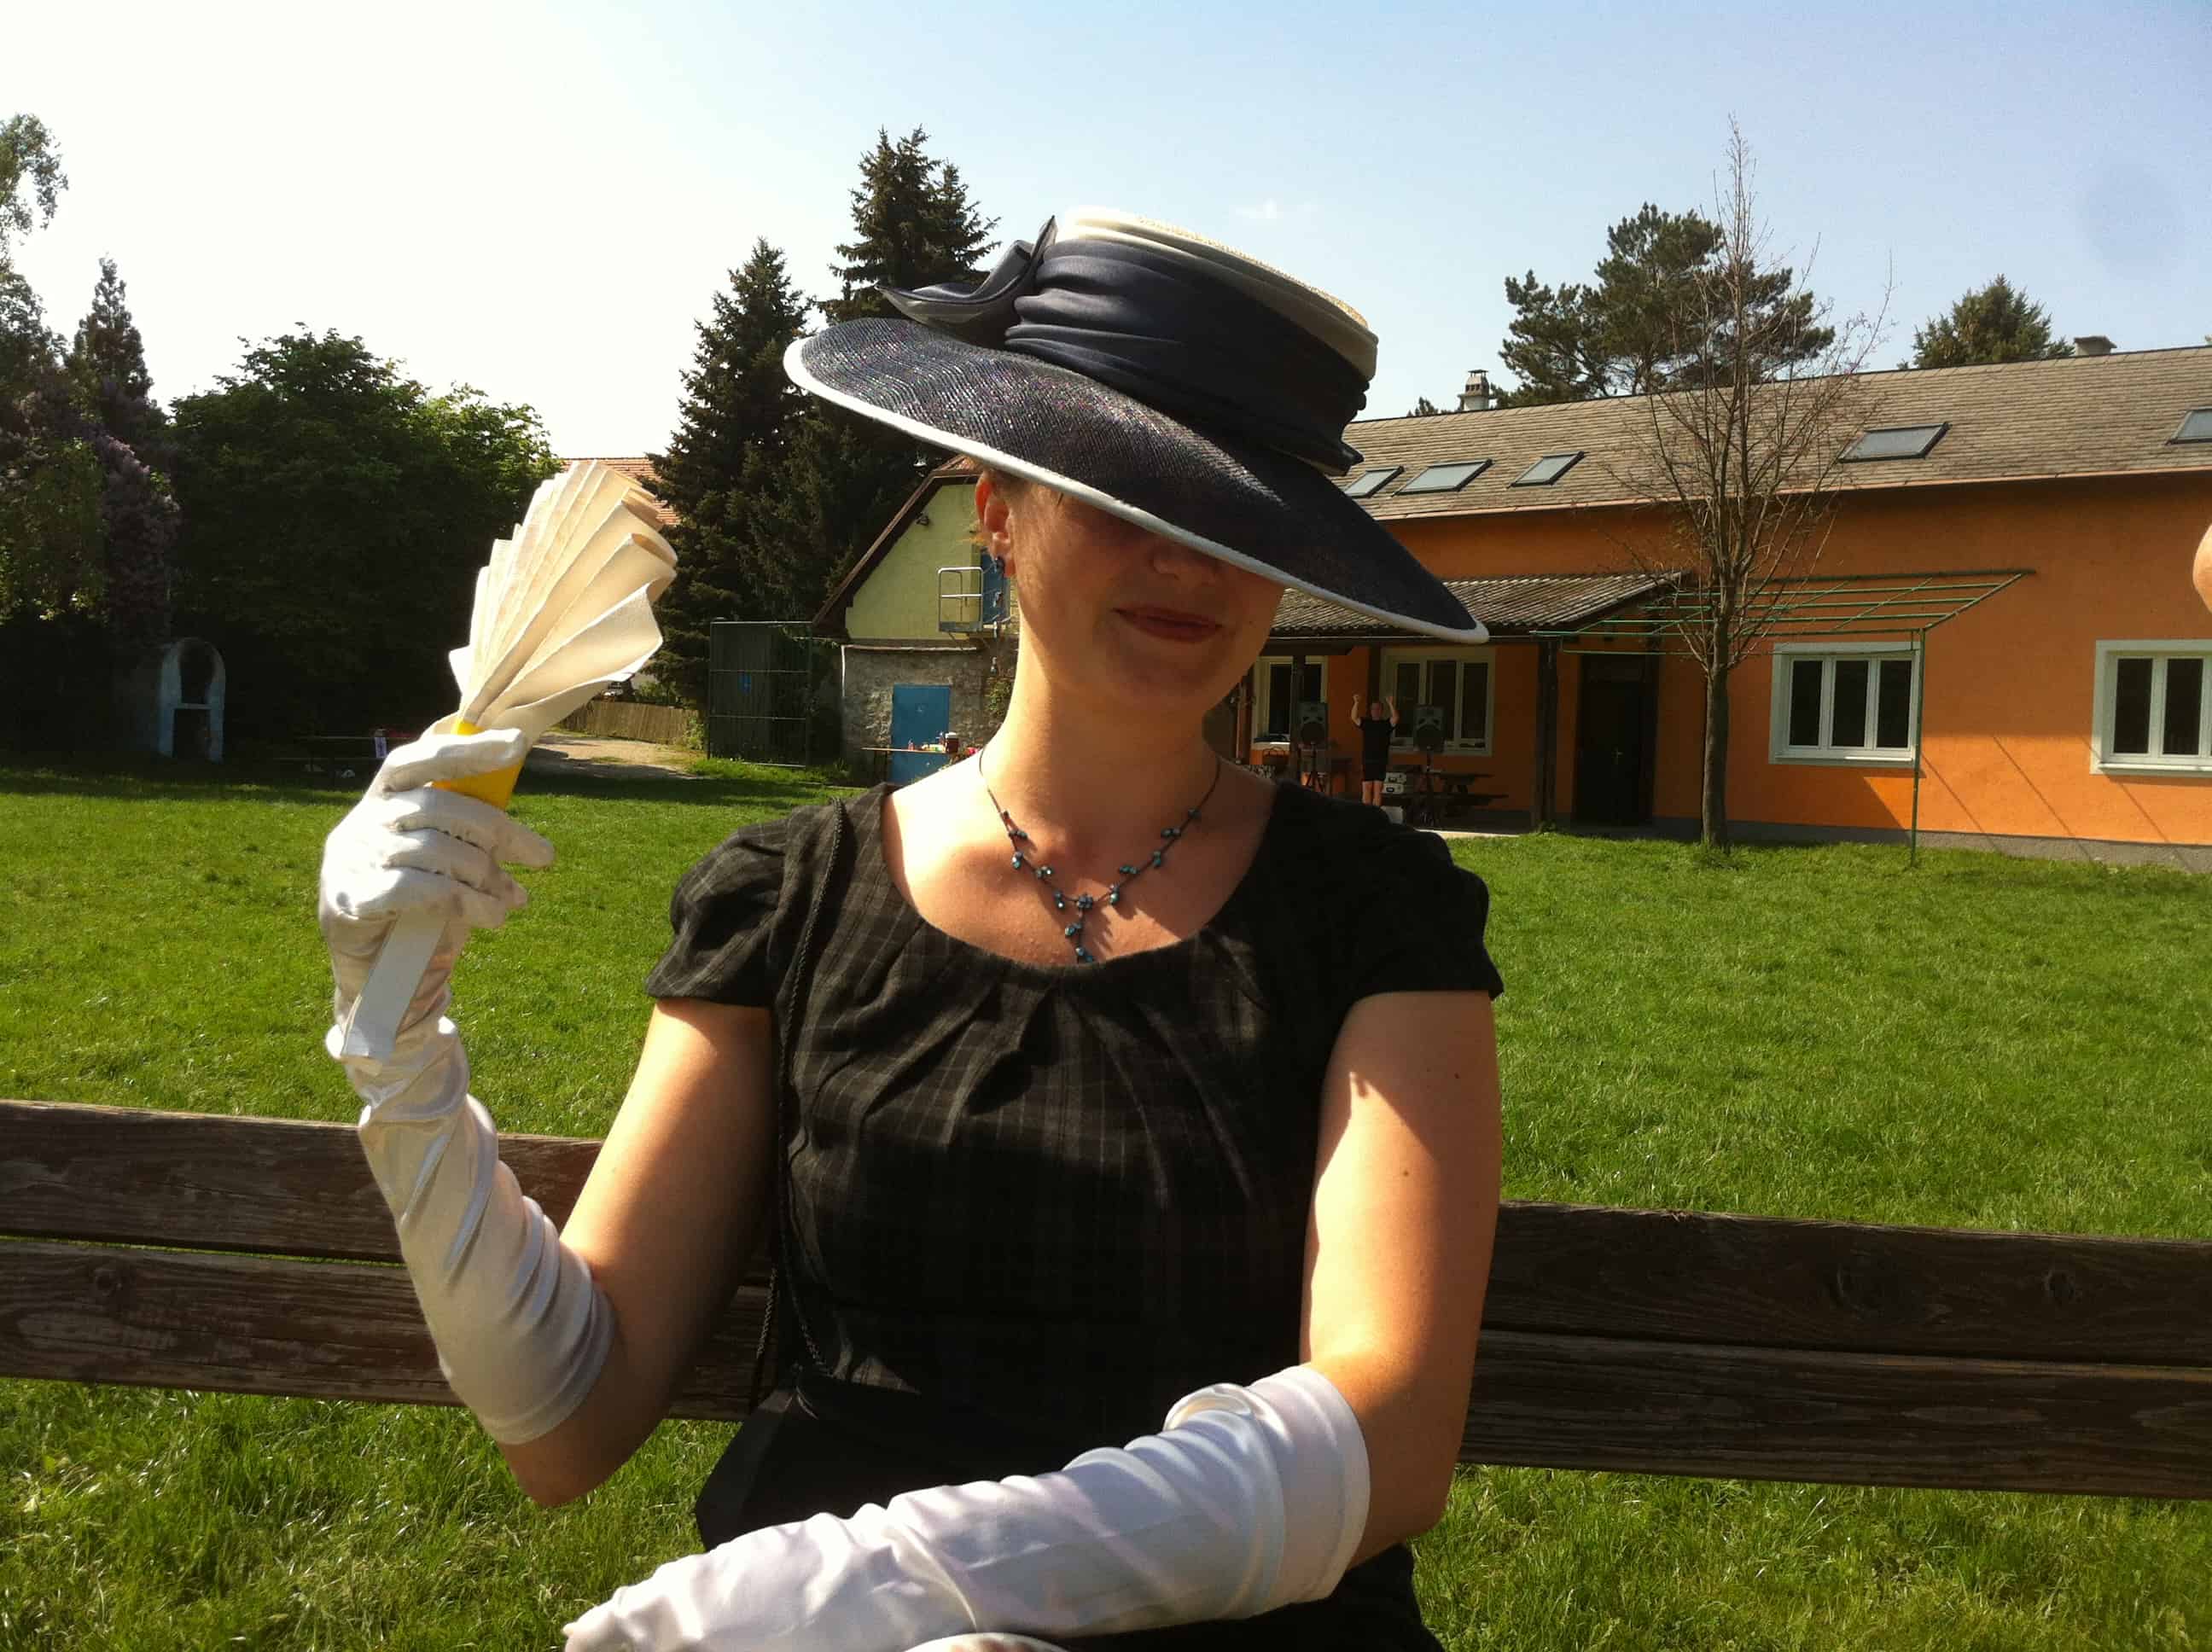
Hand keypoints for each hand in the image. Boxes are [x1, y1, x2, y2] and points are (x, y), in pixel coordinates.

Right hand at [319, 723, 552, 1027]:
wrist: (375, 973)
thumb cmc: (418, 907)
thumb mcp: (446, 864)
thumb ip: (472, 842)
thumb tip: (537, 849)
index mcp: (383, 800)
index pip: (420, 760)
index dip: (467, 751)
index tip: (517, 745)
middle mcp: (362, 821)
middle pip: (442, 807)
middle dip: (501, 831)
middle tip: (543, 857)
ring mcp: (351, 859)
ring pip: (439, 851)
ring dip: (489, 877)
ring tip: (514, 901)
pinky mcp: (349, 899)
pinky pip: (421, 890)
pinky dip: (469, 902)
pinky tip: (492, 917)